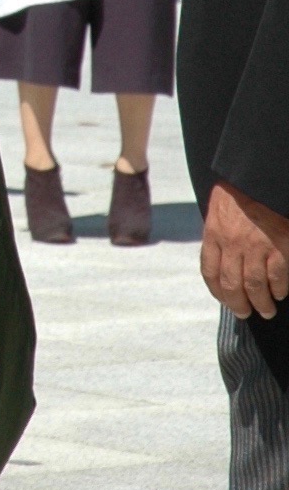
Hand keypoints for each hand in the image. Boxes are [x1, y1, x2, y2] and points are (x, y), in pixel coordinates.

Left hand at [201, 181, 288, 316]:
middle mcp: (232, 243)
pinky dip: (279, 289)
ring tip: (266, 310)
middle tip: (245, 313)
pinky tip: (280, 293)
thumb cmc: (240, 192)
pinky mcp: (280, 246)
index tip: (225, 301)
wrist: (261, 176)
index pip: (209, 272)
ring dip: (260, 304)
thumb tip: (221, 262)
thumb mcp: (219, 211)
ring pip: (254, 287)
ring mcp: (256, 246)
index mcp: (214, 233)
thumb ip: (219, 236)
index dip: (217, 292)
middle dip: (238, 304)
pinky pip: (277, 277)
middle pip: (231, 285)